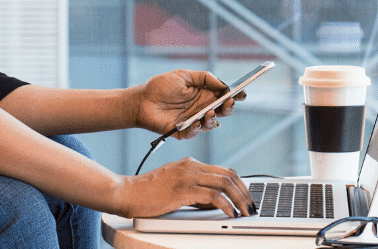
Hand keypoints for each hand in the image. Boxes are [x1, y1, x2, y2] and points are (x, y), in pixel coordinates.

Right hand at [118, 157, 255, 218]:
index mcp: (191, 164)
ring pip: (224, 183)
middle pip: (229, 175)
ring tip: (245, 211)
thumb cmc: (148, 193)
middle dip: (244, 191)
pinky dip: (226, 205)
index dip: (240, 184)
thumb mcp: (176, 186)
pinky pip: (212, 196)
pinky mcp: (183, 190)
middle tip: (251, 206)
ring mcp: (187, 177)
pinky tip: (229, 213)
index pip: (224, 170)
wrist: (127, 193)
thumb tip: (216, 202)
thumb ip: (196, 190)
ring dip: (239, 199)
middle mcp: (192, 166)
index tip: (246, 197)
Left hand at [133, 70, 246, 138]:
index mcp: (204, 94)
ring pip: (211, 124)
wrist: (140, 100)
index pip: (224, 96)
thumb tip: (223, 84)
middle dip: (228, 108)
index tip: (242, 93)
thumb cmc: (161, 86)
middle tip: (228, 103)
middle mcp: (201, 108)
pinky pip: (193, 133)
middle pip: (222, 111)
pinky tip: (196, 123)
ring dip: (213, 119)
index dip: (235, 95)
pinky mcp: (182, 131)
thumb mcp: (184, 75)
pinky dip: (196, 129)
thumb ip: (204, 78)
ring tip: (209, 113)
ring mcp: (193, 120)